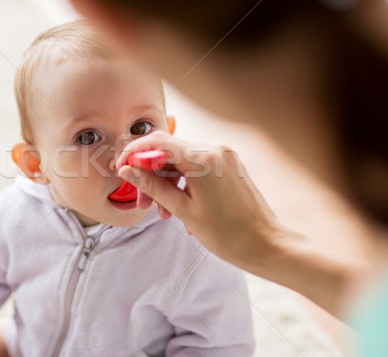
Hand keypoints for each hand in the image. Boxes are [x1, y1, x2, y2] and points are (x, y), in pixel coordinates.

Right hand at [116, 131, 284, 272]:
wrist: (266, 246)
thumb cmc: (229, 234)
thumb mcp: (183, 210)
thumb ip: (153, 186)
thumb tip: (127, 171)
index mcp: (203, 159)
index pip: (158, 143)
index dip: (134, 153)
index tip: (121, 168)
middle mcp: (215, 151)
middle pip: (169, 152)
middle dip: (149, 174)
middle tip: (141, 200)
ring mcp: (224, 157)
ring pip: (182, 161)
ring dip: (165, 182)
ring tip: (160, 211)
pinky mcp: (229, 166)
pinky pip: (197, 168)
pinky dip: (182, 183)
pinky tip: (178, 207)